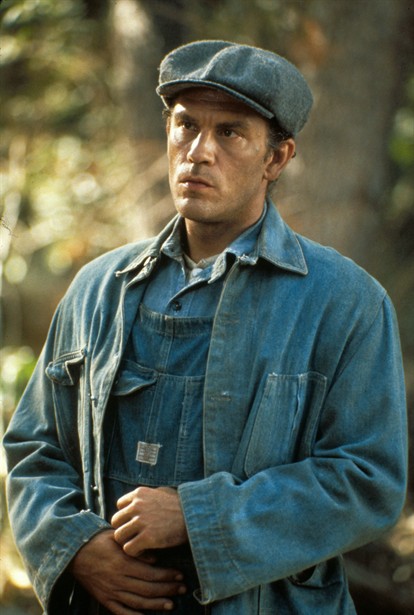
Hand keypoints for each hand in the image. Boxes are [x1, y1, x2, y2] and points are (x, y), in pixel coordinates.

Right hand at [68, 529, 186, 613]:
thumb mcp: (117, 538)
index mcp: (122, 563)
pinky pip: (121, 612)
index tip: (180, 575)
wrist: (75, 553)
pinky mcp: (105, 600)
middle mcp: (118, 580)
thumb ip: (135, 550)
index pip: (151, 573)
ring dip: (156, 605)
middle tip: (183, 588)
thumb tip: (155, 559)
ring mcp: (111, 592)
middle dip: (168, 589)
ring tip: (171, 604)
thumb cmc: (98, 541)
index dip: (167, 575)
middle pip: (148, 589)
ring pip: (138, 603)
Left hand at [111, 486, 187, 556]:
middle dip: (124, 529)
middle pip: (116, 521)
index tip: (135, 523)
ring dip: (128, 542)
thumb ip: (149, 494)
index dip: (126, 516)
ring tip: (140, 545)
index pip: (119, 505)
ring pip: (119, 536)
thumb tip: (140, 498)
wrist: (195, 516)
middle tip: (135, 536)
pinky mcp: (147, 537)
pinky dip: (136, 553)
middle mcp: (137, 505)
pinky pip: (129, 549)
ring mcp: (141, 521)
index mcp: (140, 493)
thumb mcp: (164, 492)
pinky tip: (146, 551)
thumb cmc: (181, 505)